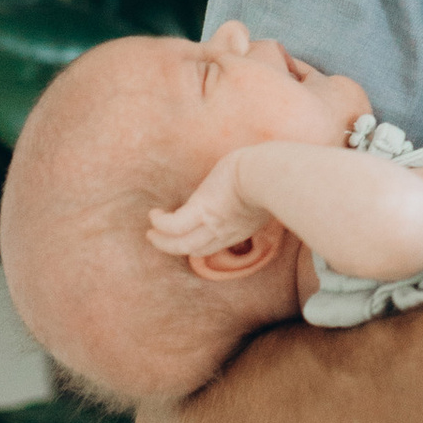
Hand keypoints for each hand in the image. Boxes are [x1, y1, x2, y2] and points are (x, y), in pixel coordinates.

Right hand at [147, 152, 269, 256]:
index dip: (199, 245)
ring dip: (162, 241)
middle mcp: (225, 231)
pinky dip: (161, 223)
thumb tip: (259, 184)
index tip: (191, 237)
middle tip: (160, 240)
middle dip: (175, 247)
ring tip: (151, 233)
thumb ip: (257, 193)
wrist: (269, 172)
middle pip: (195, 250)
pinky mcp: (201, 209)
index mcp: (240, 228)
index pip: (214, 245)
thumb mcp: (263, 190)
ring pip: (180, 244)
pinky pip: (173, 225)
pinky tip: (154, 214)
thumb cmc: (271, 173)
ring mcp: (212, 223)